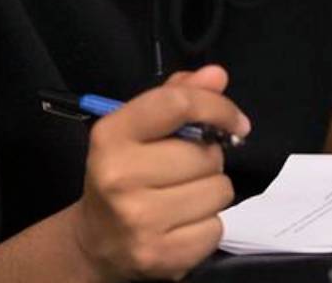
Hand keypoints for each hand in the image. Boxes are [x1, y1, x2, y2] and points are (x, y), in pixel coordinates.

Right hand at [70, 66, 248, 281]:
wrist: (97, 242)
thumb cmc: (123, 174)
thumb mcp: (136, 131)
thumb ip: (175, 97)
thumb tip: (217, 76)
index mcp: (111, 136)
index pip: (176, 105)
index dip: (215, 106)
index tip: (235, 121)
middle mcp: (121, 177)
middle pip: (205, 154)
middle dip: (206, 158)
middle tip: (184, 169)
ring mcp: (141, 220)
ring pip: (218, 190)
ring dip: (211, 191)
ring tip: (184, 195)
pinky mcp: (163, 256)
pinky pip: (217, 227)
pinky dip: (209, 223)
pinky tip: (184, 222)